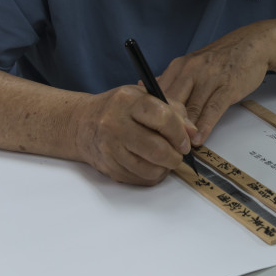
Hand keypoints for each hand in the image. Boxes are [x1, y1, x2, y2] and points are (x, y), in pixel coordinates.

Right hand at [73, 84, 195, 184]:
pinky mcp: (109, 168)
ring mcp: (110, 149)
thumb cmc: (118, 108)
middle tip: (179, 153)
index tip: (185, 141)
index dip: (180, 133)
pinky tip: (150, 163)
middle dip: (175, 156)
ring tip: (165, 158)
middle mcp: (115, 124)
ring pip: (150, 169)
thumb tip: (192, 133)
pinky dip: (152, 175)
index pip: (162, 118)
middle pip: (157, 150)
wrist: (82, 124)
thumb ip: (173, 110)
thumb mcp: (144, 97)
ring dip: (165, 168)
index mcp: (128, 101)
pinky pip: (140, 179)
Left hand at [159, 22, 275, 144]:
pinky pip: (212, 109)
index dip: (153, 116)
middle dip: (167, 126)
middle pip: (172, 102)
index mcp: (179, 66)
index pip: (159, 93)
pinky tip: (199, 139)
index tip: (151, 133)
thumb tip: (144, 89)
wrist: (251, 45)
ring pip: (191, 108)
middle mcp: (191, 70)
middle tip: (163, 146)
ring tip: (179, 148)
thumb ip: (171, 79)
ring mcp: (210, 78)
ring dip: (185, 130)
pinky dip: (204, 126)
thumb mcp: (192, 64)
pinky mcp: (228, 86)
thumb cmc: (219, 59)